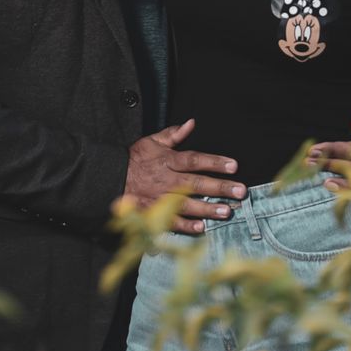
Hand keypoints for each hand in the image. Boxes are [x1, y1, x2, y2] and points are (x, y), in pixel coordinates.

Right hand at [124, 118, 245, 236]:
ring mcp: (160, 198)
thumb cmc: (135, 159)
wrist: (110, 177)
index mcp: (168, 160)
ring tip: (227, 211)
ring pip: (187, 203)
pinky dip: (185, 225)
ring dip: (207, 208)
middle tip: (240, 191)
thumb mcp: (152, 141)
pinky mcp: (153, 213)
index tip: (233, 165)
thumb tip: (191, 123)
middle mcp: (166, 179)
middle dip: (219, 187)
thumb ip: (173, 134)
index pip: (195, 160)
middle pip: (196, 183)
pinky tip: (201, 227)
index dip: (215, 162)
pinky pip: (170, 220)